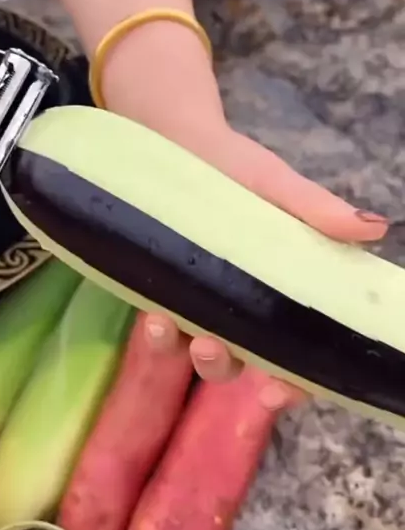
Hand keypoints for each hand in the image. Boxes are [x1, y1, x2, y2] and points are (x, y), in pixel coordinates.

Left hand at [142, 118, 388, 393]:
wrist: (172, 136)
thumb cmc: (232, 164)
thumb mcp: (274, 185)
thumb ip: (316, 211)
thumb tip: (375, 228)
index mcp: (276, 289)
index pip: (291, 353)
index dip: (290, 383)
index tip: (276, 393)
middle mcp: (237, 305)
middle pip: (237, 363)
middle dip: (222, 366)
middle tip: (211, 347)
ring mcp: (195, 301)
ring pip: (192, 352)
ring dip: (183, 352)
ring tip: (168, 325)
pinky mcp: (158, 289)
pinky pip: (159, 329)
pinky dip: (157, 332)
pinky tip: (153, 314)